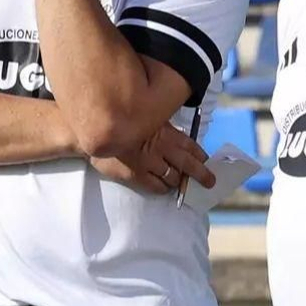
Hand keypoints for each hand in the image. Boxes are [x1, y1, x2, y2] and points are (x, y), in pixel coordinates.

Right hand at [88, 122, 217, 195]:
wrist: (96, 130)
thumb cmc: (123, 120)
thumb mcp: (148, 117)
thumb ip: (162, 125)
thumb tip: (176, 133)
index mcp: (166, 131)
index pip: (191, 146)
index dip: (201, 156)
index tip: (205, 161)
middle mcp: (162, 148)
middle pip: (189, 165)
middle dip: (201, 175)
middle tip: (209, 182)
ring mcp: (149, 162)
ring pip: (173, 178)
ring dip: (178, 181)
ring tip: (178, 182)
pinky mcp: (136, 175)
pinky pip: (156, 187)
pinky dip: (163, 188)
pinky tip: (164, 187)